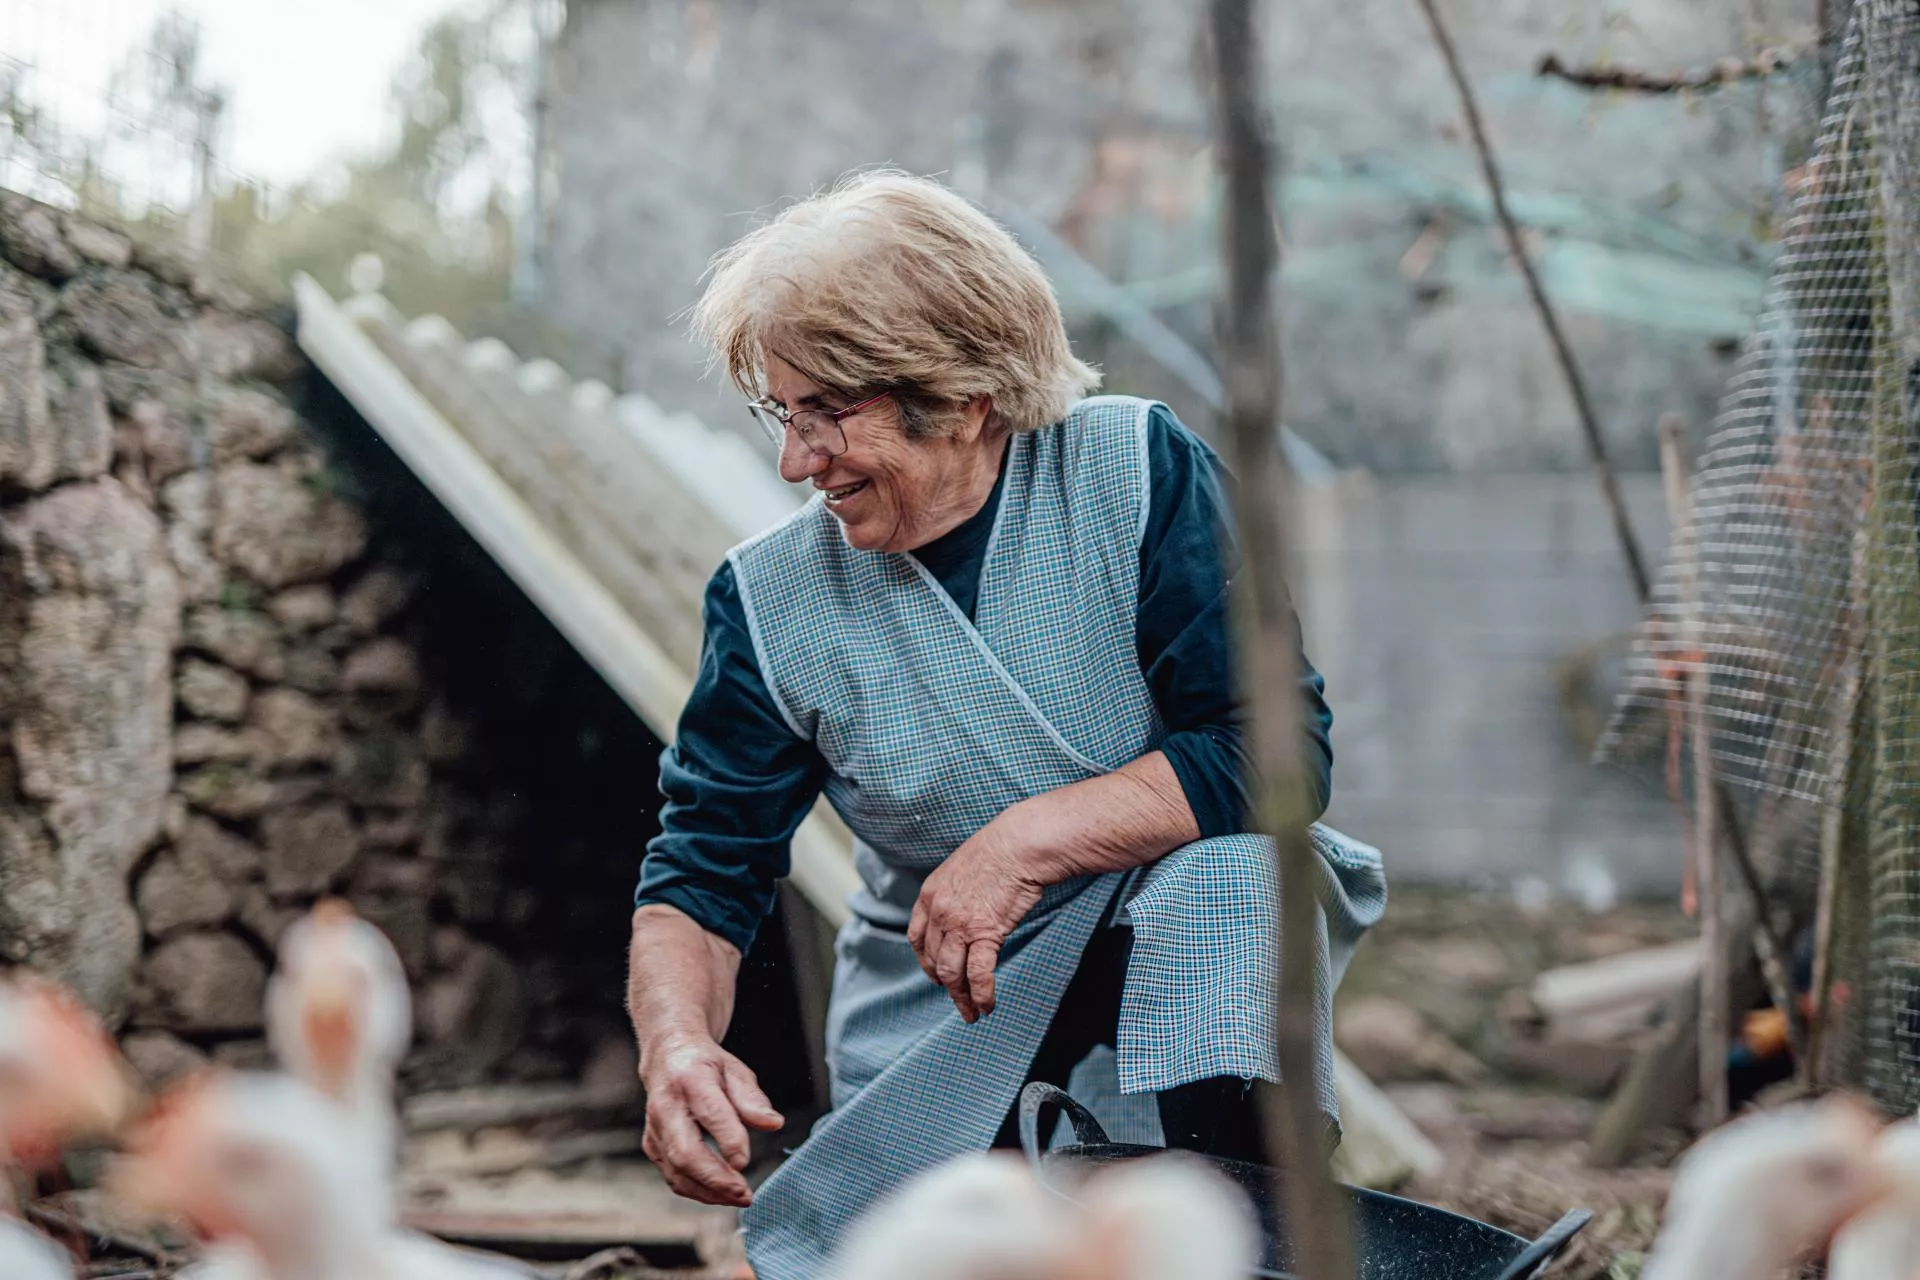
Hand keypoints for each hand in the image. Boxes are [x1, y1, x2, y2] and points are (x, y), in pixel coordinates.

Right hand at [638, 1031, 782, 1205]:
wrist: (667, 1058)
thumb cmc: (705, 1066)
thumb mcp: (735, 1071)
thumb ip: (753, 1100)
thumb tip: (774, 1123)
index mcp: (691, 1079)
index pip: (709, 1113)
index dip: (728, 1140)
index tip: (745, 1161)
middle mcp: (666, 1106)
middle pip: (685, 1153)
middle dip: (716, 1179)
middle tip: (745, 1194)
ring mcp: (655, 1128)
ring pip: (677, 1172)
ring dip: (709, 1192)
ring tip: (739, 1197)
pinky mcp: (652, 1145)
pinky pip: (672, 1176)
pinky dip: (697, 1191)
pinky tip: (720, 1193)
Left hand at [908, 814, 1046, 1021]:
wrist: (1020, 844)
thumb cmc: (999, 851)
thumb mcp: (961, 867)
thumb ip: (954, 893)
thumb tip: (962, 912)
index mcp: (930, 894)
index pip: (916, 937)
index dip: (925, 960)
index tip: (935, 973)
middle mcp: (939, 911)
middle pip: (934, 959)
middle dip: (945, 983)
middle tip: (957, 998)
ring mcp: (960, 924)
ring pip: (952, 972)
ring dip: (961, 997)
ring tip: (972, 1012)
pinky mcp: (985, 932)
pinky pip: (979, 973)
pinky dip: (981, 994)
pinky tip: (987, 1006)